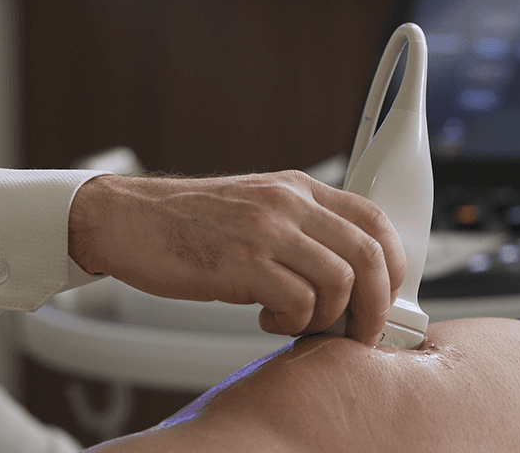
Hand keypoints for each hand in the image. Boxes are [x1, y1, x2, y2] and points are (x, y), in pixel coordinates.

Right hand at [68, 170, 406, 344]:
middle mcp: (287, 203)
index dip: (393, 263)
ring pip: (341, 282)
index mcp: (296, 188)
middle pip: (370, 255)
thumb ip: (299, 229)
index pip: (374, 219)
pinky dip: (292, 324)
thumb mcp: (254, 207)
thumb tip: (346, 274)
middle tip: (359, 331)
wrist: (126, 219)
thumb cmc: (184, 222)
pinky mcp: (239, 263)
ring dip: (330, 319)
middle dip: (376, 306)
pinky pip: (299, 304)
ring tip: (300, 323)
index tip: (385, 294)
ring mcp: (264, 231)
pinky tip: (267, 319)